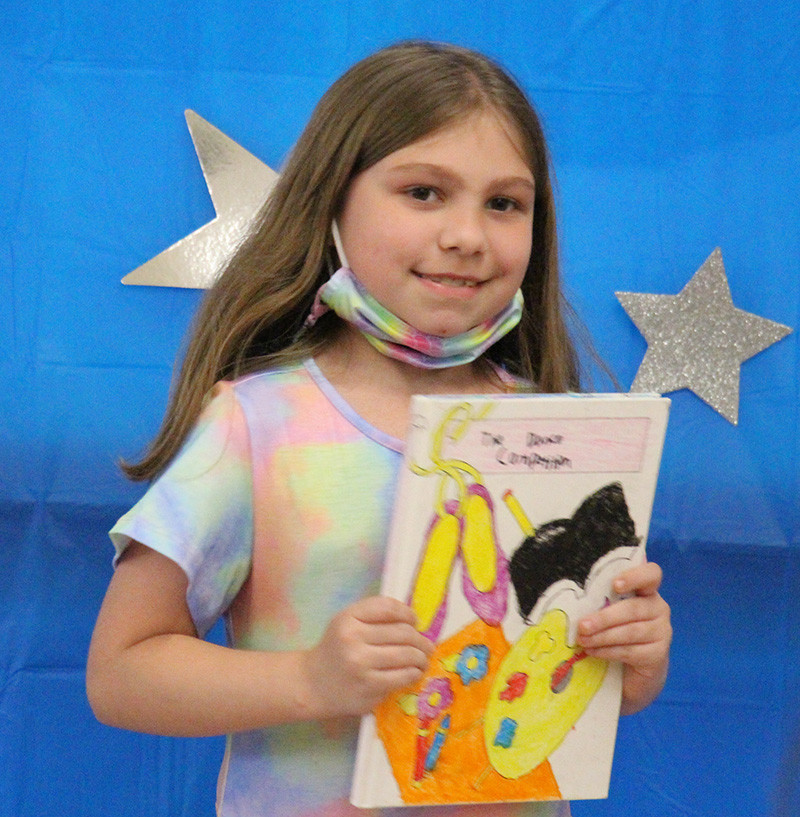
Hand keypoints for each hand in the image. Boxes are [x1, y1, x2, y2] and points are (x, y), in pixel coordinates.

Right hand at [301, 596, 434, 718]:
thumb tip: (413, 620)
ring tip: (423, 659)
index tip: (414, 621)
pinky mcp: (369, 689)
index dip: (408, 613)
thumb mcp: (347, 622)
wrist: (313, 683)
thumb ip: (375, 615)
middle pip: (403, 632)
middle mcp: (353, 639)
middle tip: (427, 645)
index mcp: (348, 618)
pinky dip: (414, 673)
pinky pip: (403, 677)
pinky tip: (414, 672)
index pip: (388, 608)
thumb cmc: (336, 648)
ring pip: (407, 655)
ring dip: (422, 657)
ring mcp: (361, 666)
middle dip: (420, 639)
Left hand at [576, 561, 670, 714]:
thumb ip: (603, 602)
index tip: (615, 585)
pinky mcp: (658, 654)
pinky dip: (608, 651)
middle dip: (604, 618)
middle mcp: (659, 608)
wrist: (636, 670)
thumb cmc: (618, 631)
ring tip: (583, 640)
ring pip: (630, 632)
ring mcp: (662, 632)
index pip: (651, 574)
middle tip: (582, 626)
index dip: (635, 576)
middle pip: (633, 609)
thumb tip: (574, 602)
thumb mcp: (610, 612)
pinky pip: (630, 651)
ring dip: (602, 636)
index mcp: (646, 591)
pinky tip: (593, 652)